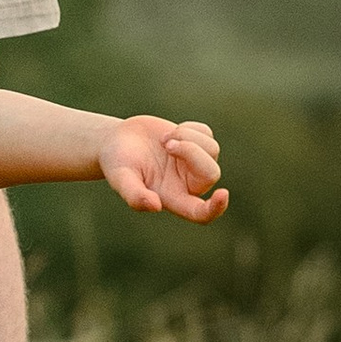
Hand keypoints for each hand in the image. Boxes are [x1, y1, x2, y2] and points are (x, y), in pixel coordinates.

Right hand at [99, 115, 226, 220]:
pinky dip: (190, 128)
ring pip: (212, 150)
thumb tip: (155, 206)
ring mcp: (194, 163)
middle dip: (192, 152)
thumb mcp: (119, 178)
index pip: (201, 213)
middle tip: (167, 145)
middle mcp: (188, 182)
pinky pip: (207, 133)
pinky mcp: (196, 142)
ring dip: (187, 137)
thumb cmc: (117, 163)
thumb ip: (134, 195)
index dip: (216, 208)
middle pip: (211, 173)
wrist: (117, 140)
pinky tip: (171, 133)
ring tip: (164, 139)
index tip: (223, 194)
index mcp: (173, 197)